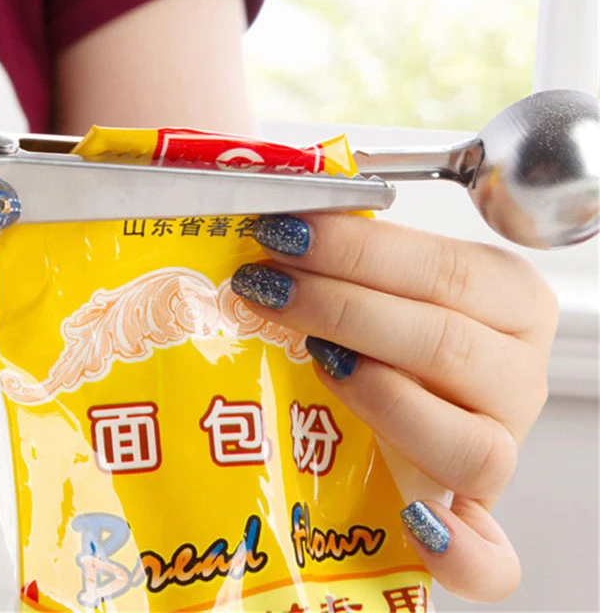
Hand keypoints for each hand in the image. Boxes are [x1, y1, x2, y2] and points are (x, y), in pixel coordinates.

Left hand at [231, 212, 557, 601]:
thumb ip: (356, 257)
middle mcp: (515, 373)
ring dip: (384, 401)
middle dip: (342, 307)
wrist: (409, 393)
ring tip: (318, 364)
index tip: (285, 233)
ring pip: (471, 442)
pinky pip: (492, 556)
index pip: (444, 268)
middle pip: (446, 344)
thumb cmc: (389, 326)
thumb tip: (280, 227)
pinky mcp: (476, 513)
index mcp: (507, 300)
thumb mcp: (385, 278)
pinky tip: (414, 524)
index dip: (359, 250)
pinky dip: (460, 550)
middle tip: (267, 286)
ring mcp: (501, 446)